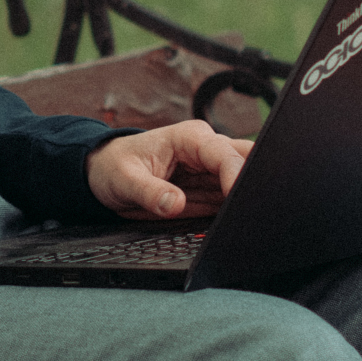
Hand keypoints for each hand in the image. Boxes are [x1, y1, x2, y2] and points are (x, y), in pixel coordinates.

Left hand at [86, 120, 254, 219]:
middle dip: (254, 180)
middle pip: (247, 159)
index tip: (236, 198)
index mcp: (190, 138)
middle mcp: (206, 150)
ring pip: (246, 180)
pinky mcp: (210, 190)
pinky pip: (232, 200)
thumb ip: (150, 192)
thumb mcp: (125, 180)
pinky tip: (236, 222)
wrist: (106, 173)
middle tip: (252, 207)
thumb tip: (174, 203)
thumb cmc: (115, 166)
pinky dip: (237, 210)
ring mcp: (211, 171)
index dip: (236, 175)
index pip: (225, 153)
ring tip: (244, 218)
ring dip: (247, 198)